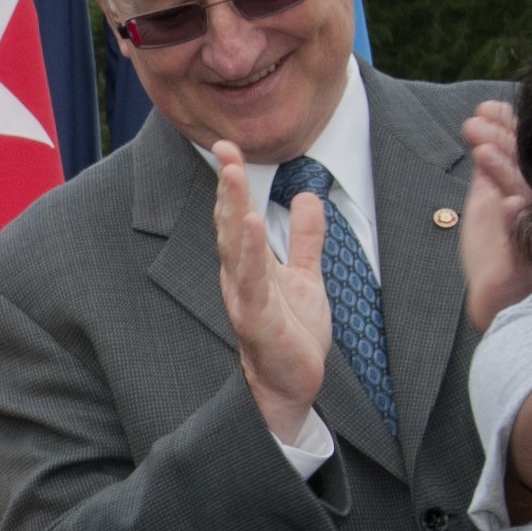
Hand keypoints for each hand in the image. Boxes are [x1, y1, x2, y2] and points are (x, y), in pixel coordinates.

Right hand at [211, 139, 332, 438]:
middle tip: (224, 148)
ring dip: (231, 208)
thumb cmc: (293, 334)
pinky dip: (248, 251)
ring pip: (234, 246)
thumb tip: (307, 196)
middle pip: (230, 223)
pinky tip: (250, 222)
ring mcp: (244, 297)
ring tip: (229, 174)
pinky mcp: (256, 319)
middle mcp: (239, 277)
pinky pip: (251, 280)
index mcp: (250, 264)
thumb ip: (305, 238)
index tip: (228, 145)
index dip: (233, 182)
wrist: (291, 385)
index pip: (238, 214)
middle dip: (226, 186)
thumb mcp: (305, 275)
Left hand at [458, 101, 531, 330]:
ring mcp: (530, 231)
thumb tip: (480, 128)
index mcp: (521, 191)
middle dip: (500, 141)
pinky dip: (516, 220)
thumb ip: (487, 171)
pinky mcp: (525, 258)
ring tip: (482, 150)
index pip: (518, 153)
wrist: (504, 299)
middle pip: (522, 167)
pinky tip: (508, 204)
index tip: (485, 107)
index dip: (505, 128)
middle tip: (475, 121)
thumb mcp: (485, 202)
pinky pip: (524, 238)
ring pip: (523, 196)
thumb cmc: (496, 252)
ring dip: (504, 171)